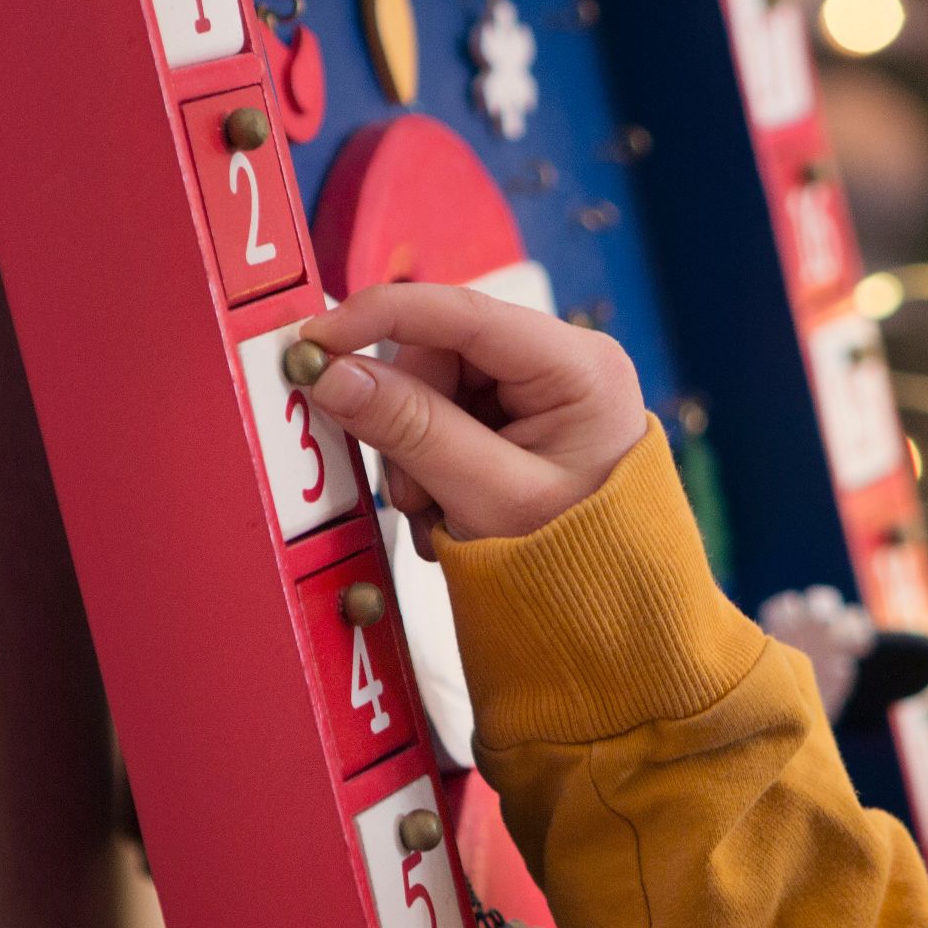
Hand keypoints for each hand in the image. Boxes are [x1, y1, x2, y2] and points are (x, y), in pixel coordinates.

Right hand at [296, 284, 647, 541]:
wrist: (612, 614)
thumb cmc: (574, 562)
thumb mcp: (488, 499)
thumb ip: (410, 430)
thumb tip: (333, 373)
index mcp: (579, 367)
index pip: (464, 312)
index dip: (381, 314)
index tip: (316, 339)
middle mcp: (565, 361)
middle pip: (441, 353)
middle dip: (408, 420)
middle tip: (413, 492)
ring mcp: (543, 389)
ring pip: (433, 388)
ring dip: (416, 453)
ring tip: (441, 513)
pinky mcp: (521, 416)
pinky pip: (445, 416)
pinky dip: (430, 464)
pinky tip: (450, 508)